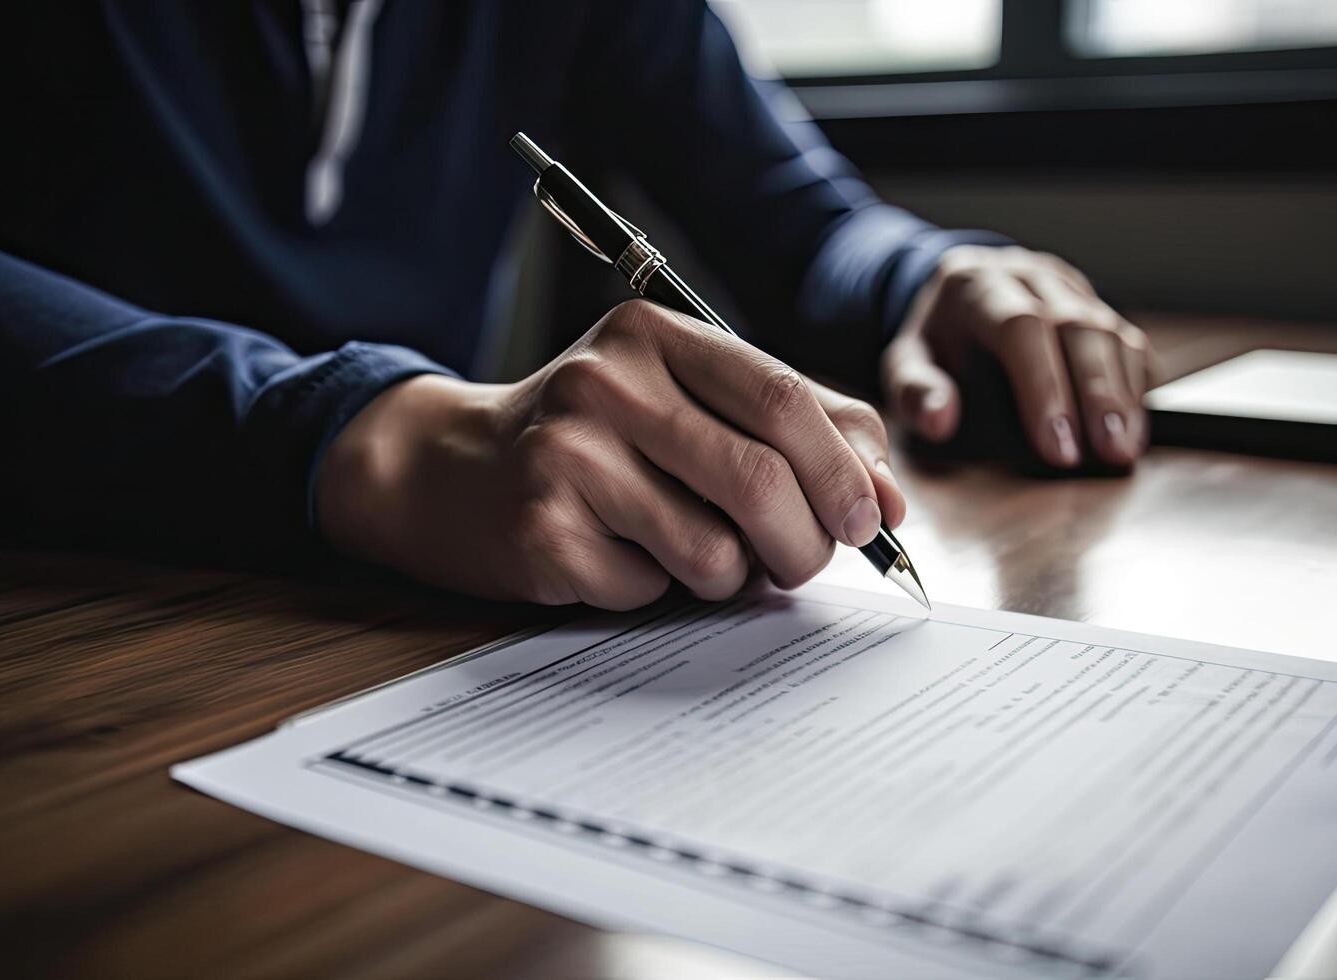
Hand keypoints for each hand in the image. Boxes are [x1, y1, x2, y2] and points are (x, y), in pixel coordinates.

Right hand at [316, 300, 904, 609]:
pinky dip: (658, 591)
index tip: (873, 519)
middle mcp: (607, 383)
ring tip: (690, 551)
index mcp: (653, 334)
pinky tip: (618, 556)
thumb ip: (790, 427)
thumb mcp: (683, 399)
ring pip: (714, 549)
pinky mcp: (543, 531)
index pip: (782, 397)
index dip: (843, 468)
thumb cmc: (592, 438)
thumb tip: (886, 493)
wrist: (450, 471)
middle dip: (806, 542)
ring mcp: (567, 457)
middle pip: (759, 478)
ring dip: (728, 574)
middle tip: (804, 563)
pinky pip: (652, 589)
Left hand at [882, 245, 1151, 467]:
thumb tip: (939, 419)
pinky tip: (1136, 422)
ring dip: (1122, 393)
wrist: (955, 291)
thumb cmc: (934, 338)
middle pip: (1078, 327)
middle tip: (1108, 451)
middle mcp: (1031, 277)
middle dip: (1096, 394)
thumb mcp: (904, 361)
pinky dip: (1135, 380)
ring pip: (1110, 330)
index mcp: (979, 286)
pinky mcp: (1097, 304)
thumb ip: (915, 391)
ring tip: (1124, 449)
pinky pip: (1127, 338)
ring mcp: (1069, 287)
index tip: (1056, 447)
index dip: (1044, 387)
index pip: (1021, 328)